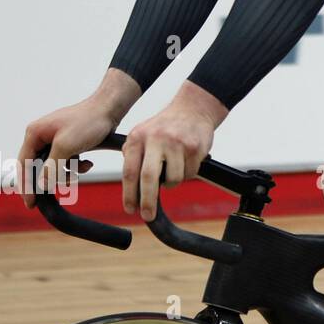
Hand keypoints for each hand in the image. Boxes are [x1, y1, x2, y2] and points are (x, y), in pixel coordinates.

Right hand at [17, 94, 125, 206]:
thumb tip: (42, 185)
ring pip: (55, 166)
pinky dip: (77, 165)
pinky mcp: (70, 142)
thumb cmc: (88, 122)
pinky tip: (88, 163)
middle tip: (63, 188)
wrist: (110, 108)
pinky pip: (67, 160)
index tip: (30, 203)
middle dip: (53, 177)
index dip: (26, 185)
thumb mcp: (66, 147)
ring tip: (83, 168)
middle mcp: (42, 136)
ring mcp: (56, 139)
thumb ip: (51, 167)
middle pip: (39, 166)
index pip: (24, 164)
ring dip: (68, 172)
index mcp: (34, 133)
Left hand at [122, 83, 224, 220]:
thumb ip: (134, 156)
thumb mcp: (143, 134)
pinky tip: (186, 160)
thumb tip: (131, 188)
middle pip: (148, 178)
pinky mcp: (194, 147)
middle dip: (147, 201)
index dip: (129, 194)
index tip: (130, 209)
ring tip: (174, 169)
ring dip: (173, 182)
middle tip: (148, 215)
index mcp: (138, 138)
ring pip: (173, 179)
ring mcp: (176, 143)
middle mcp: (156, 139)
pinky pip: (190, 173)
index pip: (129, 172)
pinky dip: (187, 173)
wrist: (194, 108)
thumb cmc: (166, 126)